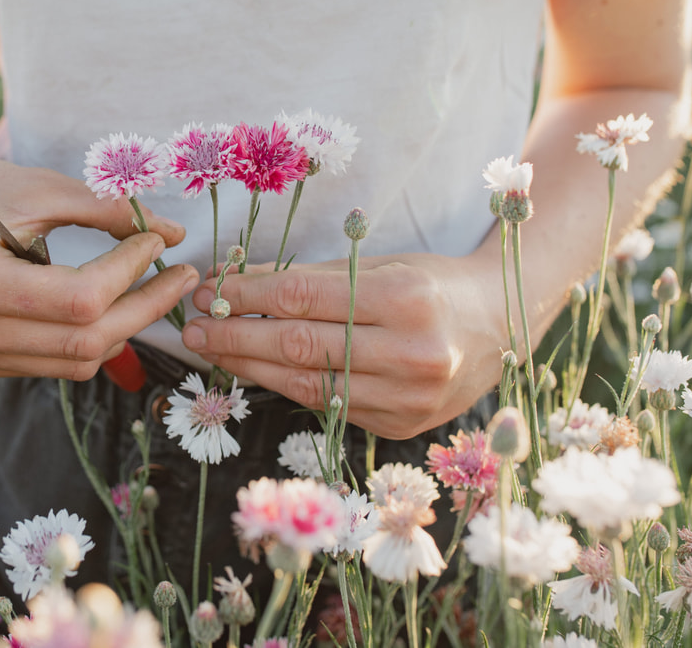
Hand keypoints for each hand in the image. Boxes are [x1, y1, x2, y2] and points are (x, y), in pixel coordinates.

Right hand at [0, 152, 200, 379]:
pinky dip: (93, 337)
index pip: (81, 298)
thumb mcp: (39, 187)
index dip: (130, 271)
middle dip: (145, 307)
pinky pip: (56, 363)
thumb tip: (174, 233)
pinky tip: (112, 304)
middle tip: (182, 275)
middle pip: (86, 340)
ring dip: (125, 326)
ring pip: (77, 360)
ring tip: (155, 287)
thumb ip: (106, 210)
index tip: (157, 240)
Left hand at [181, 253, 506, 438]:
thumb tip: (234, 283)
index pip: (303, 299)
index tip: (208, 290)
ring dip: (249, 367)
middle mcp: (412, 353)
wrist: (499, 324)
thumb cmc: (431, 284)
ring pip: (307, 384)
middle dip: (235, 336)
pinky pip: (328, 406)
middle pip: (300, 346)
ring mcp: (409, 398)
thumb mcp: (378, 265)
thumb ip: (309, 279)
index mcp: (407, 299)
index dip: (247, 296)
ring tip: (211, 350)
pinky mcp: (402, 425)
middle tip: (192, 327)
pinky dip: (286, 386)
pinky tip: (255, 371)